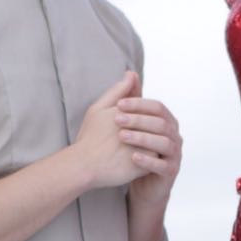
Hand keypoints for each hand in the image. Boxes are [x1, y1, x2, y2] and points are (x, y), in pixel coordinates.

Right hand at [73, 72, 148, 188]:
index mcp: (129, 113)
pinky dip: (149, 162)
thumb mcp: (99, 108)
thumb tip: (132, 73)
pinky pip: (153, 162)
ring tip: (132, 154)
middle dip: (147, 133)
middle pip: (155, 127)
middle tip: (126, 143)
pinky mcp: (142, 167)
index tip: (124, 130)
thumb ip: (118, 91)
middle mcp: (138, 130)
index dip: (139, 119)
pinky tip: (136, 163)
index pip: (148, 110)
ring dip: (150, 146)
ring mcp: (141, 149)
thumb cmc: (89, 138)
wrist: (83, 166)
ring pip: (157, 144)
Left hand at [117, 91, 182, 206]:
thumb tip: (130, 73)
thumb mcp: (132, 125)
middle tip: (117, 119)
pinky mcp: (171, 172)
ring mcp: (175, 155)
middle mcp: (174, 136)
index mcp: (167, 123)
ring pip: (164, 142)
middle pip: (161, 123)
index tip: (118, 104)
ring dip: (142, 138)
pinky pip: (162, 165)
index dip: (139, 104)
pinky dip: (148, 160)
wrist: (141, 184)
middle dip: (139, 119)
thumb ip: (132, 101)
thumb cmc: (136, 150)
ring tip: (122, 136)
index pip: (158, 107)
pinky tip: (132, 157)